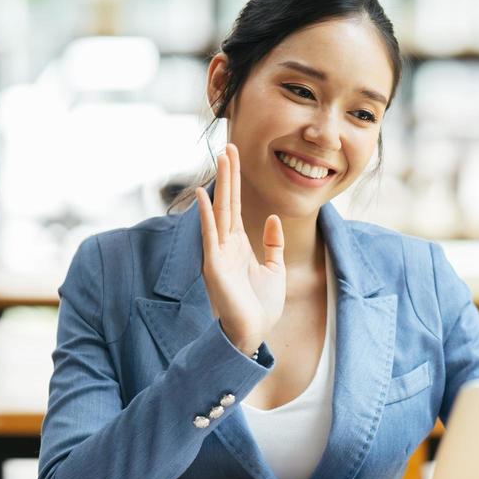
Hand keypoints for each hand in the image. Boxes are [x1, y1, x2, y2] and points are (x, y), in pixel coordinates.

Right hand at [195, 144, 284, 352]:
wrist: (253, 333)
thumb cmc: (261, 305)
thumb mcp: (275, 268)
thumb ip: (273, 243)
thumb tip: (271, 218)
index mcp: (238, 244)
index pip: (236, 205)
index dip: (237, 181)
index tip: (237, 156)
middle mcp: (225, 244)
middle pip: (228, 201)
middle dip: (230, 174)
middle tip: (229, 145)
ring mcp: (218, 254)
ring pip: (220, 211)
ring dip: (221, 184)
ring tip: (222, 158)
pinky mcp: (214, 266)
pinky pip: (209, 236)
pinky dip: (206, 216)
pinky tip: (204, 196)